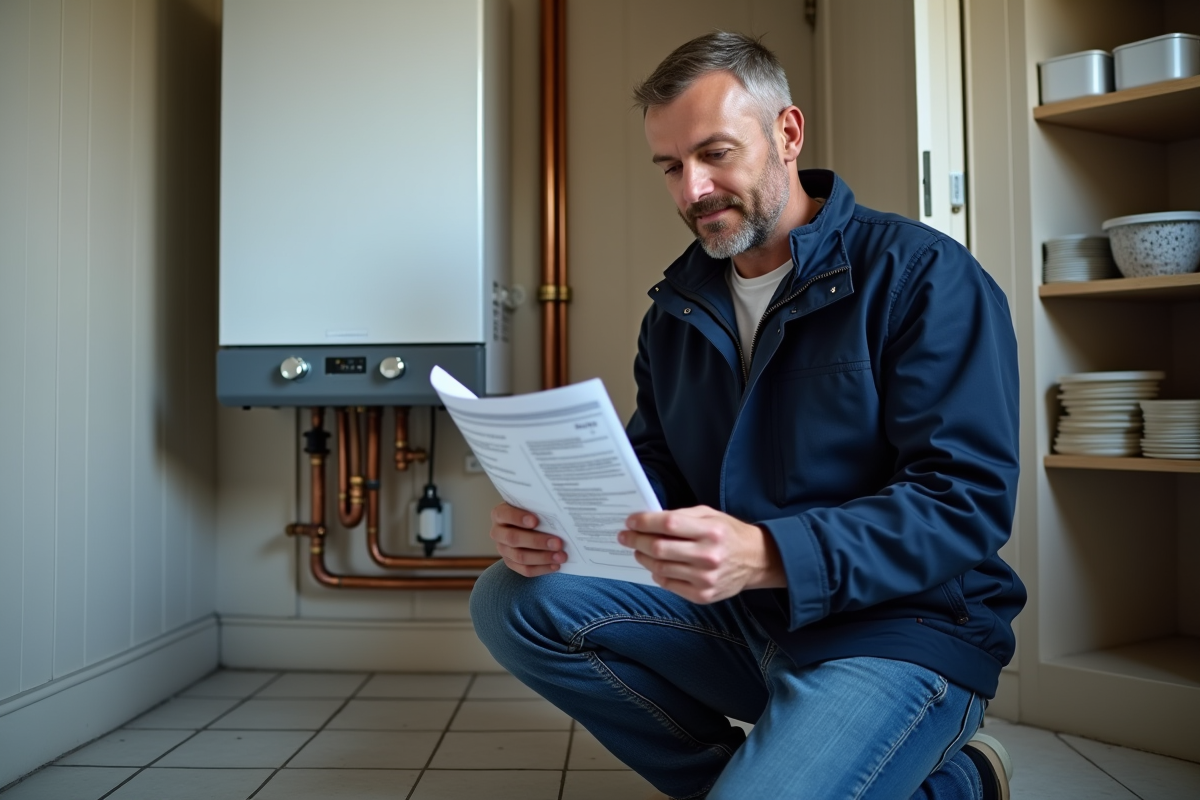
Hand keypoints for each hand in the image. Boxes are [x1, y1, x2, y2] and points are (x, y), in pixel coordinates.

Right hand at [489, 503, 566, 577]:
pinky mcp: (511, 563)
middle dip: (537, 541)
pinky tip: (555, 565)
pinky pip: (525, 570)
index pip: (505, 515)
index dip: (518, 518)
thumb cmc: (530, 512)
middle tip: (558, 543)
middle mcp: (498, 533)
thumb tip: (555, 514)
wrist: (525, 525)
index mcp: (499, 514)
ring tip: (561, 556)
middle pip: (513, 539)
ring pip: (520, 557)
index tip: (535, 521)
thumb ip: (537, 508)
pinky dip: (542, 568)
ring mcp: (503, 550)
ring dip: (543, 557)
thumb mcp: (530, 506)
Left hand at [619, 505, 785, 602]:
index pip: (668, 524)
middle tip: (625, 537)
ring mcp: (705, 578)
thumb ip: (681, 516)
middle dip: (636, 540)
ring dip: (643, 557)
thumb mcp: (710, 515)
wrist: (756, 561)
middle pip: (659, 548)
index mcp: (710, 531)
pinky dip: (657, 573)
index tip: (630, 521)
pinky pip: (669, 584)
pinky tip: (656, 565)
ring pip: (660, 567)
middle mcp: (708, 556)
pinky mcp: (703, 595)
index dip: (644, 522)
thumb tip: (649, 520)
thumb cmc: (729, 534)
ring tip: (638, 550)